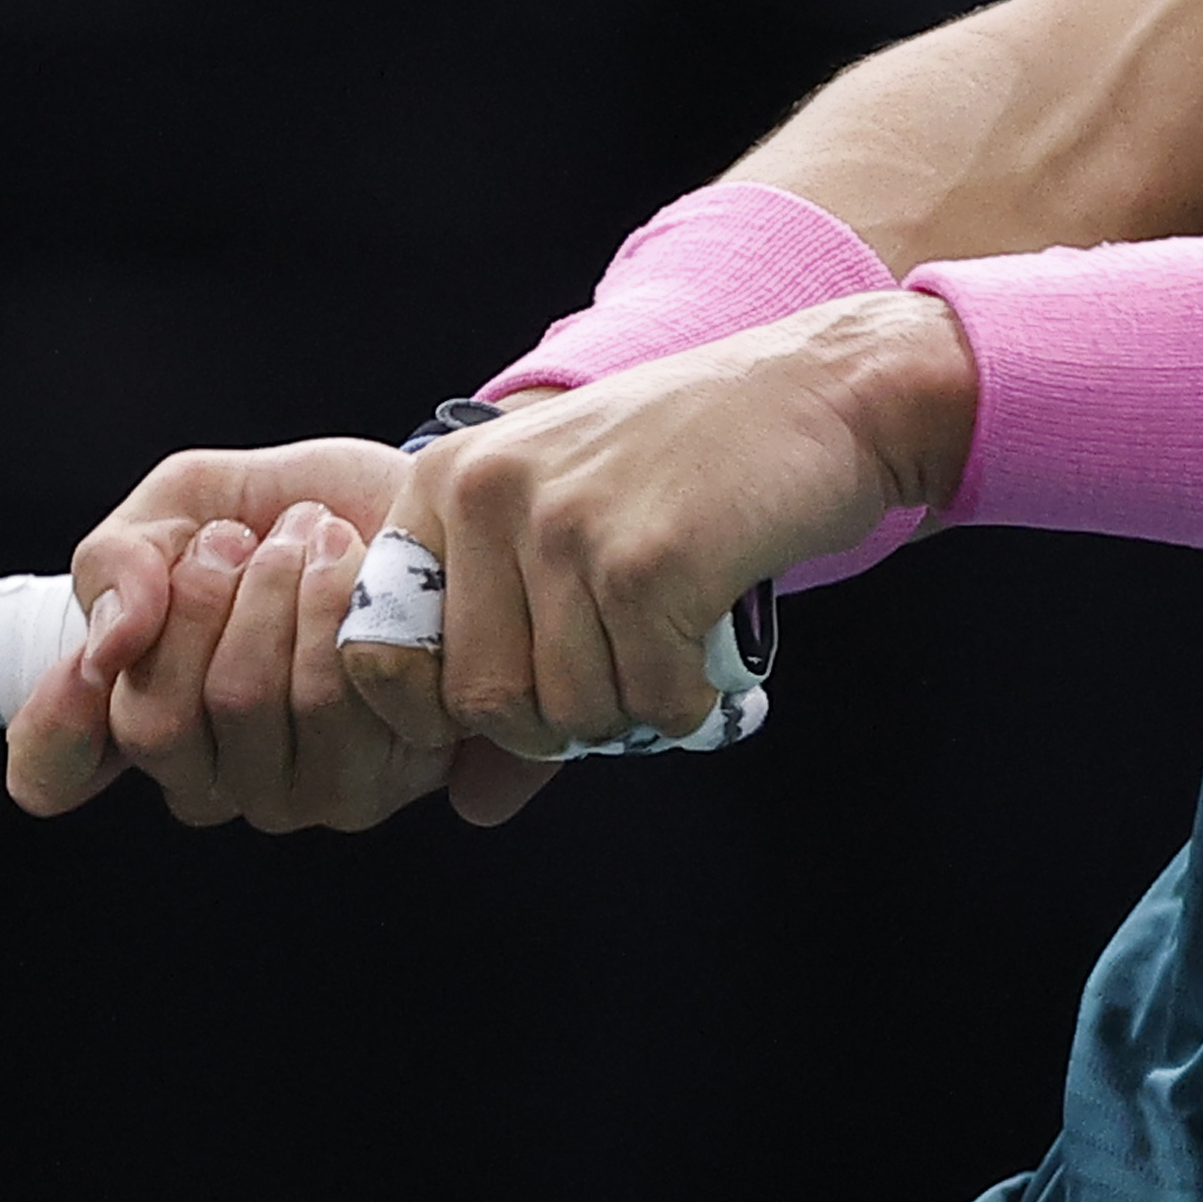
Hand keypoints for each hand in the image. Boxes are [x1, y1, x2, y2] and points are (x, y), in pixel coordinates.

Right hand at [1, 438, 559, 829]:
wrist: (405, 502)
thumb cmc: (278, 514)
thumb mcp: (179, 507)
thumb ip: (121, 562)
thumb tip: (110, 643)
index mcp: (140, 725)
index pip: (51, 770)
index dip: (56, 716)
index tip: (91, 644)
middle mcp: (212, 783)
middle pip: (161, 722)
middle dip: (205, 598)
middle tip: (246, 538)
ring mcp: (298, 792)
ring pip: (253, 701)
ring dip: (282, 588)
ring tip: (313, 538)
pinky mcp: (389, 774)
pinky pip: (344, 694)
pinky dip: (347, 600)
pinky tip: (366, 569)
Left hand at [340, 294, 964, 760]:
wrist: (822, 393)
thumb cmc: (691, 471)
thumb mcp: (572, 539)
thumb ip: (514, 668)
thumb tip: (472, 808)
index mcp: (446, 482)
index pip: (381, 648)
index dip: (444, 707)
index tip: (525, 692)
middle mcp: (488, 493)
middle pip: (479, 702)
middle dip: (555, 722)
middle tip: (618, 677)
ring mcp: (566, 524)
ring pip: (568, 711)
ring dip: (631, 708)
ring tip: (668, 646)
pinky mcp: (646, 562)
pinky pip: (648, 701)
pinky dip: (688, 701)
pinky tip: (708, 649)